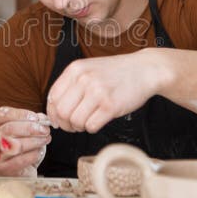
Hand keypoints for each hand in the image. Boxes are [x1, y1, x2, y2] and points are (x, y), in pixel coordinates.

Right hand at [0, 107, 51, 176]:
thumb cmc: (25, 149)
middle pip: (10, 128)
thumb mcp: (29, 131)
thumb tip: (42, 118)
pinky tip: (39, 152)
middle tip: (45, 130)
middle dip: (31, 128)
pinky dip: (33, 155)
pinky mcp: (4, 169)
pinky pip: (20, 160)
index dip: (21, 114)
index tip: (36, 118)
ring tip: (45, 139)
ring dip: (35, 141)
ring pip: (16, 145)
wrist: (23, 170)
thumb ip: (34, 122)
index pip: (4, 114)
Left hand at [46, 51, 165, 133]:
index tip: (57, 120)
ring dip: (79, 127)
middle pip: (61, 112)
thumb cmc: (116, 72)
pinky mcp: (110, 106)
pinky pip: (91, 126)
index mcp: (75, 69)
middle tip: (72, 125)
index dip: (52, 113)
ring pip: (75, 121)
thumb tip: (54, 110)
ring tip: (87, 122)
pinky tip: (97, 121)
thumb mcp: (89, 69)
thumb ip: (71, 85)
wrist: (144, 69)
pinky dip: (91, 128)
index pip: (52, 97)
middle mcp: (84, 79)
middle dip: (65, 123)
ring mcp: (97, 92)